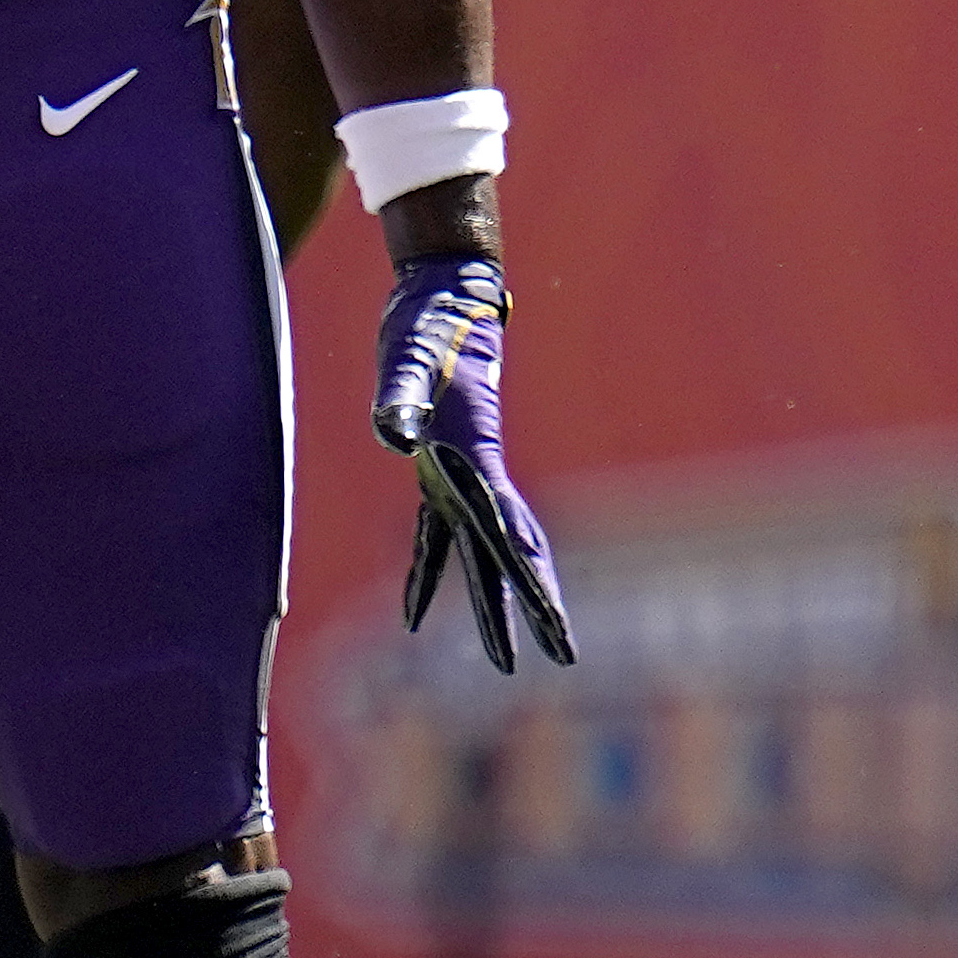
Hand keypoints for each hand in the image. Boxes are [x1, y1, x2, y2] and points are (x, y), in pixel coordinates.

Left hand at [371, 251, 572, 673]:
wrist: (445, 293)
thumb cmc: (428, 324)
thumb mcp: (410, 357)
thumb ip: (402, 394)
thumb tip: (393, 435)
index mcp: (475, 459)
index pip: (509, 532)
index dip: (532, 579)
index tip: (553, 620)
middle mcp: (477, 476)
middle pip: (511, 555)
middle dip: (535, 609)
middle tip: (564, 658)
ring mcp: (460, 476)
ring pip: (480, 556)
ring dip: (492, 608)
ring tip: (502, 664)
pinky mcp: (437, 472)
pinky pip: (436, 538)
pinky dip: (427, 578)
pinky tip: (414, 618)